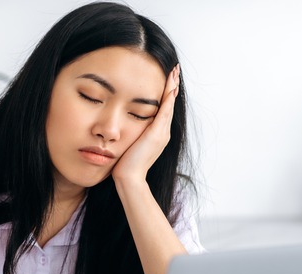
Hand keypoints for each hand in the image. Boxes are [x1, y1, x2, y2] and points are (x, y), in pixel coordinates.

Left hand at [112, 64, 179, 183]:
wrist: (130, 176)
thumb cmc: (126, 163)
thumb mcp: (131, 143)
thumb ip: (134, 133)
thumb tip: (126, 124)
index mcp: (158, 133)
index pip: (164, 108)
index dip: (167, 92)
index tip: (169, 77)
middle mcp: (163, 131)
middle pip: (169, 103)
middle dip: (173, 85)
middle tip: (175, 69)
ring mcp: (162, 132)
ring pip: (169, 105)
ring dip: (172, 87)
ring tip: (174, 72)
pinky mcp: (156, 134)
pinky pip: (164, 112)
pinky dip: (168, 100)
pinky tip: (170, 88)